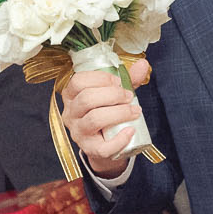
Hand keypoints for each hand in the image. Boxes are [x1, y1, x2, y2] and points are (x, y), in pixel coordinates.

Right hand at [60, 59, 152, 176]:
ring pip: (94, 119)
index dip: (100, 78)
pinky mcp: (89, 149)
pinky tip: (130, 131)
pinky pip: (103, 147)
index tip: (118, 81)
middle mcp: (70, 113)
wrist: (104, 144)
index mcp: (72, 95)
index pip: (78, 81)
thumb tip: (143, 64)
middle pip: (86, 99)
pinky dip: (119, 139)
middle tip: (129, 96)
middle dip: (113, 95)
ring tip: (134, 111)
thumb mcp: (114, 94)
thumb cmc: (107, 113)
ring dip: (119, 113)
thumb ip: (127, 79)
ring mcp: (78, 132)